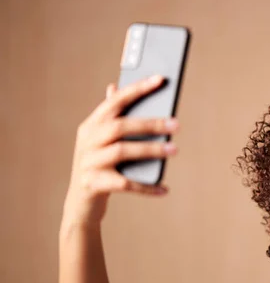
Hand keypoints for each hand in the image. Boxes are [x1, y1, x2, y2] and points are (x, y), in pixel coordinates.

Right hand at [62, 75, 178, 226]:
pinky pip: (125, 184)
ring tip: (174, 149)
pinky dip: (146, 186)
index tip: (160, 79)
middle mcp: (87, 141)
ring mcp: (88, 163)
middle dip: (150, 123)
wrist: (79, 203)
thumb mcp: (102, 141)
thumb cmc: (100, 166)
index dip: (137, 89)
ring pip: (123, 151)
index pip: (115, 101)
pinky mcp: (94, 185)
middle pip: (120, 126)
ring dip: (151, 150)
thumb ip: (111, 117)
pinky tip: (164, 188)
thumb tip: (115, 86)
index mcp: (90, 125)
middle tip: (177, 124)